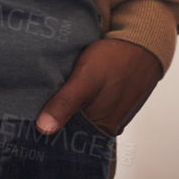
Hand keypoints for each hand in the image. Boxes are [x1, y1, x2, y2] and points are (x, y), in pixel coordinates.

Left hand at [35, 38, 162, 135]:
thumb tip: (44, 129)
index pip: (69, 137)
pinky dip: (85, 100)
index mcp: (103, 127)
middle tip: (42, 102)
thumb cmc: (115, 59)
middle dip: (61, 118)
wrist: (143, 41)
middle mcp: (110, 126)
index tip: (34, 117)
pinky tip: (77, 89)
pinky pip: (96, 107)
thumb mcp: (84, 79)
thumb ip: (65, 103)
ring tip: (58, 94)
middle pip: (77, 128)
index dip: (52, 127)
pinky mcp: (118, 102)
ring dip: (73, 108)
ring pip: (86, 117)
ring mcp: (116, 114)